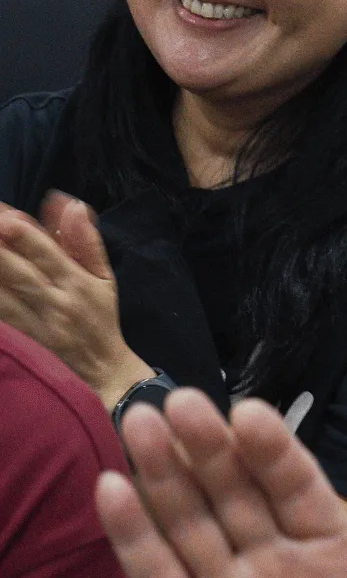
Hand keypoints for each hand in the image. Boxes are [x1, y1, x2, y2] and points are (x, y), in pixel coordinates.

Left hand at [0, 194, 151, 407]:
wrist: (102, 372)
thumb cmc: (101, 318)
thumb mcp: (105, 278)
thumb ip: (87, 241)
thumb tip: (72, 205)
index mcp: (77, 283)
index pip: (50, 256)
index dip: (27, 237)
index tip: (7, 217)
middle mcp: (54, 304)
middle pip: (20, 275)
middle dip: (0, 251)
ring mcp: (34, 326)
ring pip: (4, 298)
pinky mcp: (20, 343)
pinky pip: (2, 320)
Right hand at [97, 391, 346, 577]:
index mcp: (327, 550)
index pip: (295, 484)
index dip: (273, 449)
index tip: (249, 414)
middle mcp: (272, 561)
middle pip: (234, 491)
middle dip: (208, 445)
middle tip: (181, 399)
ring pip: (189, 522)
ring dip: (163, 473)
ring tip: (140, 421)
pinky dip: (131, 536)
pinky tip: (112, 488)